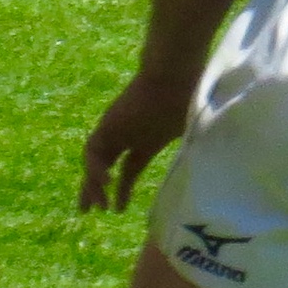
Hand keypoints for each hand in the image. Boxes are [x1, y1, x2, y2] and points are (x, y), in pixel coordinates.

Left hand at [81, 70, 194, 211]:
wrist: (174, 76)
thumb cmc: (188, 102)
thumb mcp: (191, 135)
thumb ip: (189, 155)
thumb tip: (201, 179)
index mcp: (145, 141)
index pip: (128, 170)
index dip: (123, 190)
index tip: (118, 210)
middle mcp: (126, 138)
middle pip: (103, 168)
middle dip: (94, 190)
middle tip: (86, 211)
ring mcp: (114, 131)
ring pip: (94, 163)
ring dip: (93, 185)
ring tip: (95, 206)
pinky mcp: (106, 125)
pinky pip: (93, 152)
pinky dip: (94, 169)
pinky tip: (105, 183)